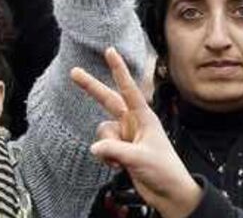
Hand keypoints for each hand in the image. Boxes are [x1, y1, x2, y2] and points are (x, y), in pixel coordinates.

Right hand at [72, 48, 202, 217]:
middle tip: (74, 72)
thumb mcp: (140, 159)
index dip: (119, 70)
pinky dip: (107, 158)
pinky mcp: (120, 149)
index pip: (129, 89)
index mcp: (145, 117)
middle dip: (92, 88)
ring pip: (102, 132)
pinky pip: (102, 148)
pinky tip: (120, 167)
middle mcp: (134, 123)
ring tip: (125, 160)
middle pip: (108, 101)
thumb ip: (115, 151)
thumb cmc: (163, 171)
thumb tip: (94, 147)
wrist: (168, 192)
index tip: (110, 51)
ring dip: (108, 148)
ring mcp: (126, 135)